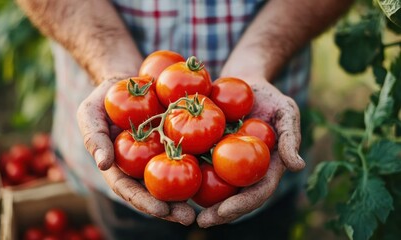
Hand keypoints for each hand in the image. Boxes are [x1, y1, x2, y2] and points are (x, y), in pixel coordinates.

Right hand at [77, 78, 195, 225]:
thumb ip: (94, 137)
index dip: (144, 202)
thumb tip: (103, 164)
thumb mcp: (91, 113)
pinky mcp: (177, 142)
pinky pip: (188, 156)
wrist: (130, 81)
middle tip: (189, 218)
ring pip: (174, 180)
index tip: (162, 211)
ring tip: (205, 209)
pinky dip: (200, 167)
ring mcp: (159, 155)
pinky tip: (214, 174)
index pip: (130, 189)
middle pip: (155, 192)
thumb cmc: (104, 98)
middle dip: (171, 209)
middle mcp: (140, 167)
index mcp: (119, 167)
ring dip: (188, 195)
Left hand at [196, 79, 304, 227]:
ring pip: (216, 188)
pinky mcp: (210, 152)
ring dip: (201, 202)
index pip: (257, 192)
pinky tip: (172, 184)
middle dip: (219, 213)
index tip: (223, 212)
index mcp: (267, 167)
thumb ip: (291, 137)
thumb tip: (298, 167)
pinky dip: (187, 176)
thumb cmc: (269, 97)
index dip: (242, 204)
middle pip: (235, 197)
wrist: (244, 81)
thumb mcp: (285, 111)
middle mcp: (247, 170)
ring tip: (182, 212)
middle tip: (200, 222)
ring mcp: (229, 163)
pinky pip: (199, 165)